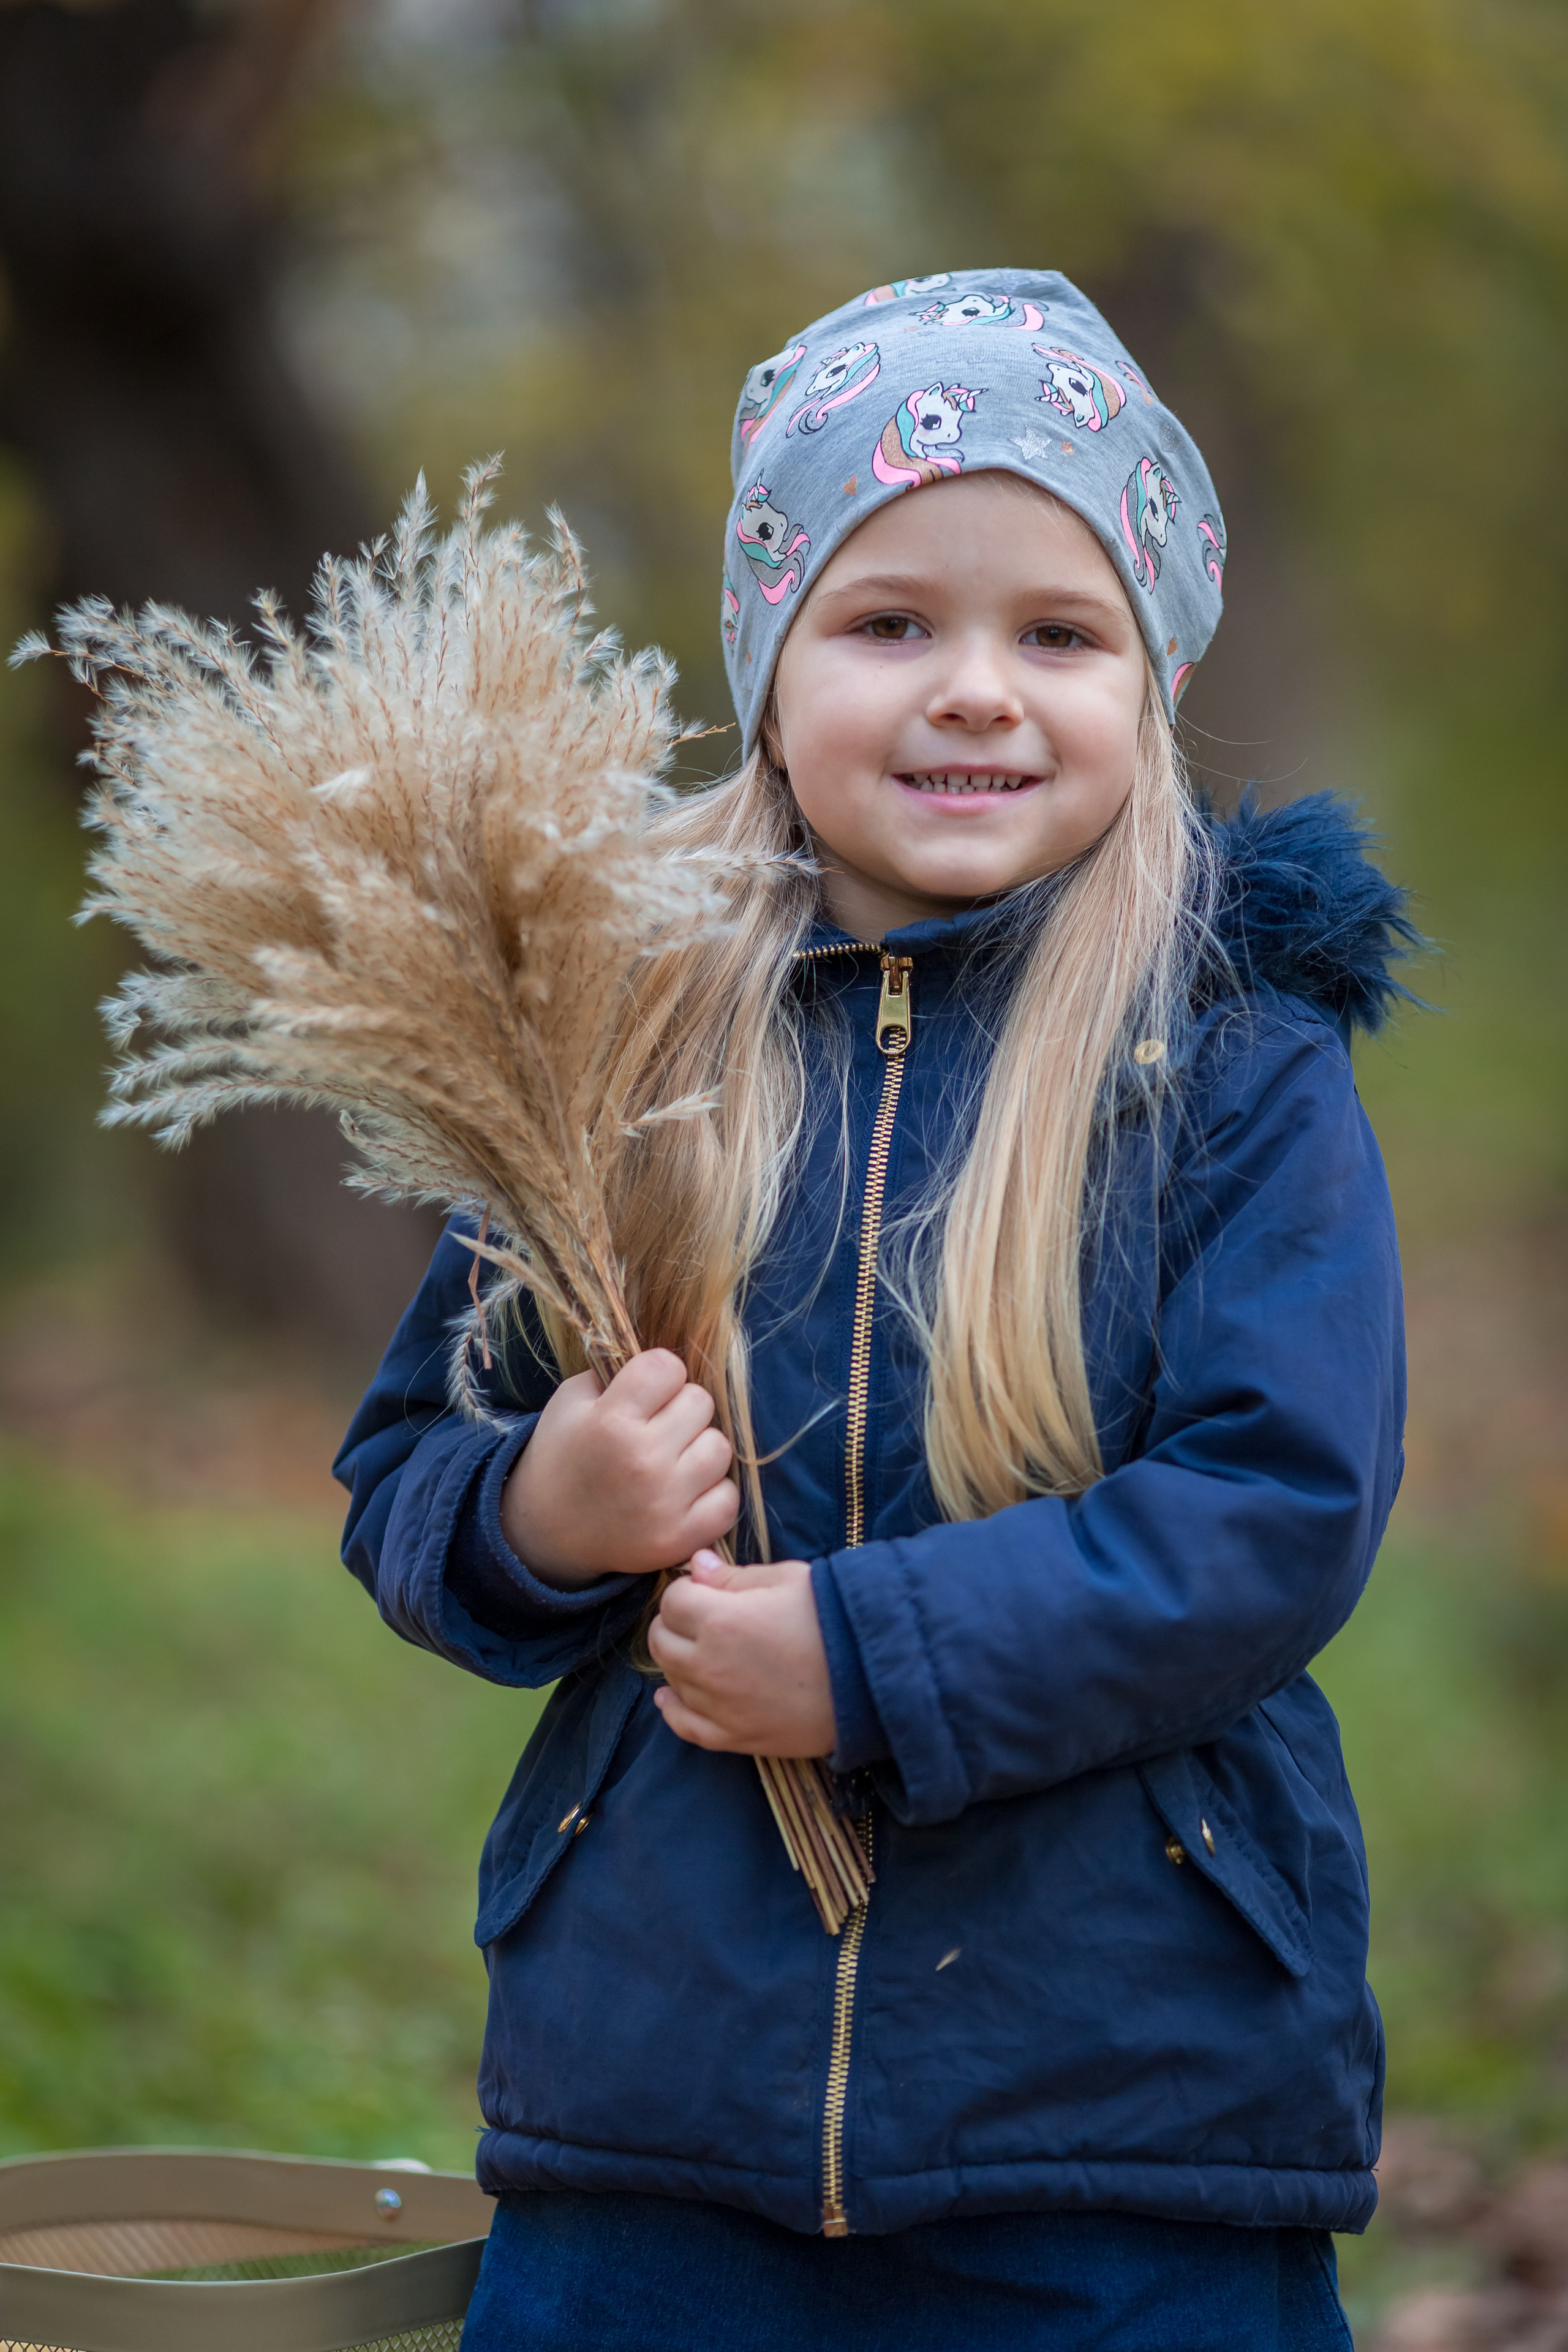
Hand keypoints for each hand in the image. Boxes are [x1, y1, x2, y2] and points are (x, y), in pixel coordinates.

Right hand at [500, 1351, 737, 1589]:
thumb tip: (665, 1361)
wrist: (548, 1532)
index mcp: (610, 1421)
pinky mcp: (680, 1538)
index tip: (646, 1391)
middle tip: (656, 1427)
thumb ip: (614, 1372)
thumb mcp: (570, 1402)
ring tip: (671, 1459)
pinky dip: (711, 1493)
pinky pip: (727, 1498)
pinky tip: (684, 1492)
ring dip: (698, 1449)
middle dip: (680, 1408)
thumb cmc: (563, 1456)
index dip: (659, 1374)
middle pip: (700, 1402)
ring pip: (720, 1447)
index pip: (668, 1367)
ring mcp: (665, 1502)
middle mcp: (642, 1460)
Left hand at [649, 1550, 836, 1756]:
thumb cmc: (835, 1618)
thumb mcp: (787, 1580)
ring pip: (671, 1679)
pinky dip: (673, 1709)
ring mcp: (719, 1707)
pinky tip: (671, 1696)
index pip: (673, 1601)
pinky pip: (685, 1727)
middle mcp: (709, 1667)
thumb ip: (734, 1576)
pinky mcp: (735, 1738)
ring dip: (678, 1659)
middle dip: (675, 1623)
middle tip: (701, 1616)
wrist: (875, 1677)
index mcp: (720, 1621)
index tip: (706, 1590)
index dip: (688, 1591)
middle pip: (662, 1641)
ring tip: (701, 1648)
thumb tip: (695, 1565)